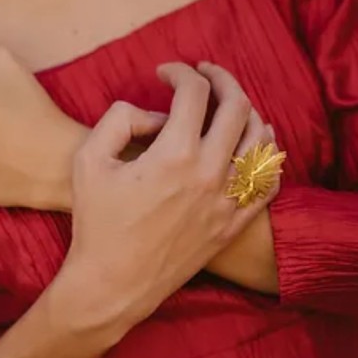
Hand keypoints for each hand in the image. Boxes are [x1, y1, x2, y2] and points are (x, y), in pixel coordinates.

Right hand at [60, 62, 279, 331]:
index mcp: (175, 155)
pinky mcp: (235, 223)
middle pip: (237, 106)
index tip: (165, 73)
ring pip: (261, 139)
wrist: (113, 285)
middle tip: (204, 74)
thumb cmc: (96, 223)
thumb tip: (154, 112)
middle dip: (221, 79)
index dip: (179, 72)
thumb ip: (119, 118)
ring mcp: (228, 201)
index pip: (194, 91)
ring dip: (247, 112)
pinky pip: (268, 181)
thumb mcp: (89, 160)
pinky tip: (254, 145)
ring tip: (229, 105)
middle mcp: (211, 174)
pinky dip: (266, 155)